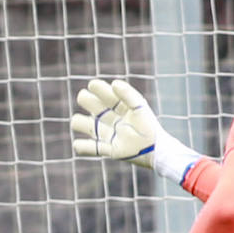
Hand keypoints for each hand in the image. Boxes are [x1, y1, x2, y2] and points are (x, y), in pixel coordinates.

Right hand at [70, 79, 201, 182]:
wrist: (156, 149)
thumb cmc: (148, 125)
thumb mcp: (139, 106)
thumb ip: (128, 94)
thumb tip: (113, 83)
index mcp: (118, 105)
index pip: (101, 90)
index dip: (96, 87)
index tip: (93, 86)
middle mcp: (110, 117)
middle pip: (88, 102)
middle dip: (85, 99)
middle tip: (88, 102)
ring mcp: (107, 133)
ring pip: (82, 124)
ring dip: (78, 122)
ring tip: (81, 123)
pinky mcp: (108, 149)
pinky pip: (89, 148)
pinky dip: (81, 146)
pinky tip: (79, 144)